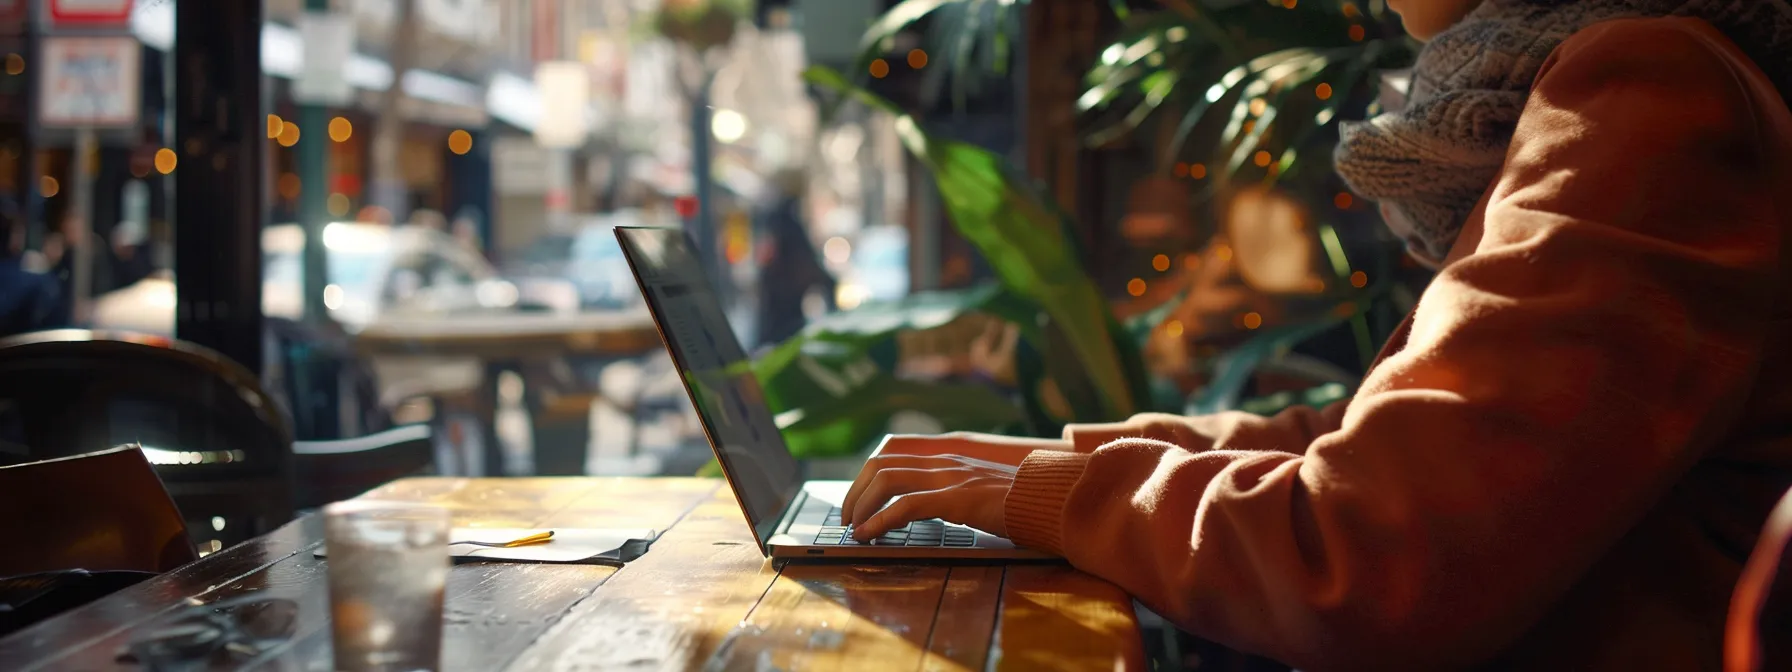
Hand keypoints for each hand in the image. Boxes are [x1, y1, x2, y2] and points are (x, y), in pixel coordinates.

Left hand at [840, 433, 1069, 540]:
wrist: (1055, 502)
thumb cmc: (1022, 504)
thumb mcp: (981, 493)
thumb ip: (954, 493)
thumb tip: (926, 508)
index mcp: (948, 460)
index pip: (893, 457)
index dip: (865, 480)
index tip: (856, 505)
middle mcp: (945, 463)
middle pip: (881, 465)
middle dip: (854, 493)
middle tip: (847, 520)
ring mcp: (951, 478)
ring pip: (887, 480)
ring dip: (861, 505)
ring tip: (854, 529)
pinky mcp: (958, 499)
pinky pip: (907, 506)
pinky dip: (880, 521)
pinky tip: (869, 536)